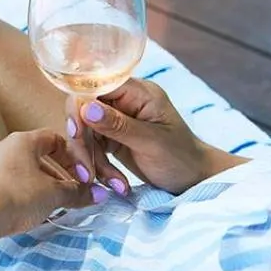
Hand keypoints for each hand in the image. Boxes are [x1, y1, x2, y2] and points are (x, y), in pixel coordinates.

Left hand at [0, 129, 96, 270]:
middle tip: (71, 191)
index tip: (83, 175)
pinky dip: (21, 192)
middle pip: (37, 155)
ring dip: (40, 184)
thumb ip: (77, 193)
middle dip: (58, 173)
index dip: (73, 156)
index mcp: (22, 140)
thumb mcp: (53, 195)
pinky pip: (6, 182)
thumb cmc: (16, 197)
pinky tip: (27, 211)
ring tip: (51, 204)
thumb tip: (100, 194)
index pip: (54, 139)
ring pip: (21, 170)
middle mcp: (2, 147)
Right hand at [74, 79, 244, 195]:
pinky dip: (99, 167)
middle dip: (83, 142)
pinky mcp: (112, 138)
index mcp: (138, 92)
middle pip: (84, 110)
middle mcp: (124, 101)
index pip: (96, 85)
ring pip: (85, 132)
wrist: (193, 179)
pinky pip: (93, 147)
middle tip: (87, 172)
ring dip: (93, 160)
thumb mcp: (151, 142)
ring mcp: (117, 119)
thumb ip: (118, 125)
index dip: (81, 106)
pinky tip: (117, 184)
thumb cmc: (181, 157)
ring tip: (115, 184)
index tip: (77, 133)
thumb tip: (86, 108)